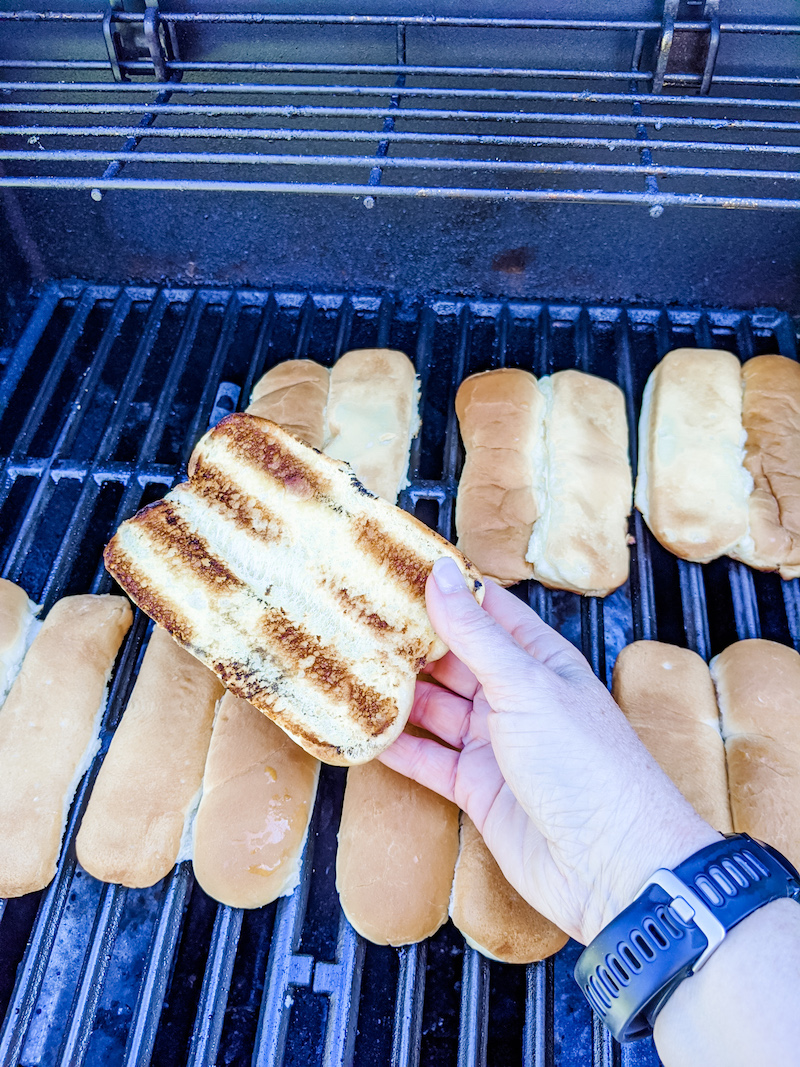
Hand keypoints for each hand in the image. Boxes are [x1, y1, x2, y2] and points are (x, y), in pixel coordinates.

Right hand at [379, 557, 719, 943]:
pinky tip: (365, 730)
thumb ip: (475, 633)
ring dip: (398, 693)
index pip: (486, 610)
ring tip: (350, 667)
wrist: (610, 867)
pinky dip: (399, 747)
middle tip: (356, 619)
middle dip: (410, 642)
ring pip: (435, 709)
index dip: (445, 589)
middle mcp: (516, 697)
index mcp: (540, 660)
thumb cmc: (587, 765)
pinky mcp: (478, 788)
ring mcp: (496, 744)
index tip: (396, 568)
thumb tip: (441, 572)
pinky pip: (429, 760)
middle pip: (454, 659)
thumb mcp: (526, 685)